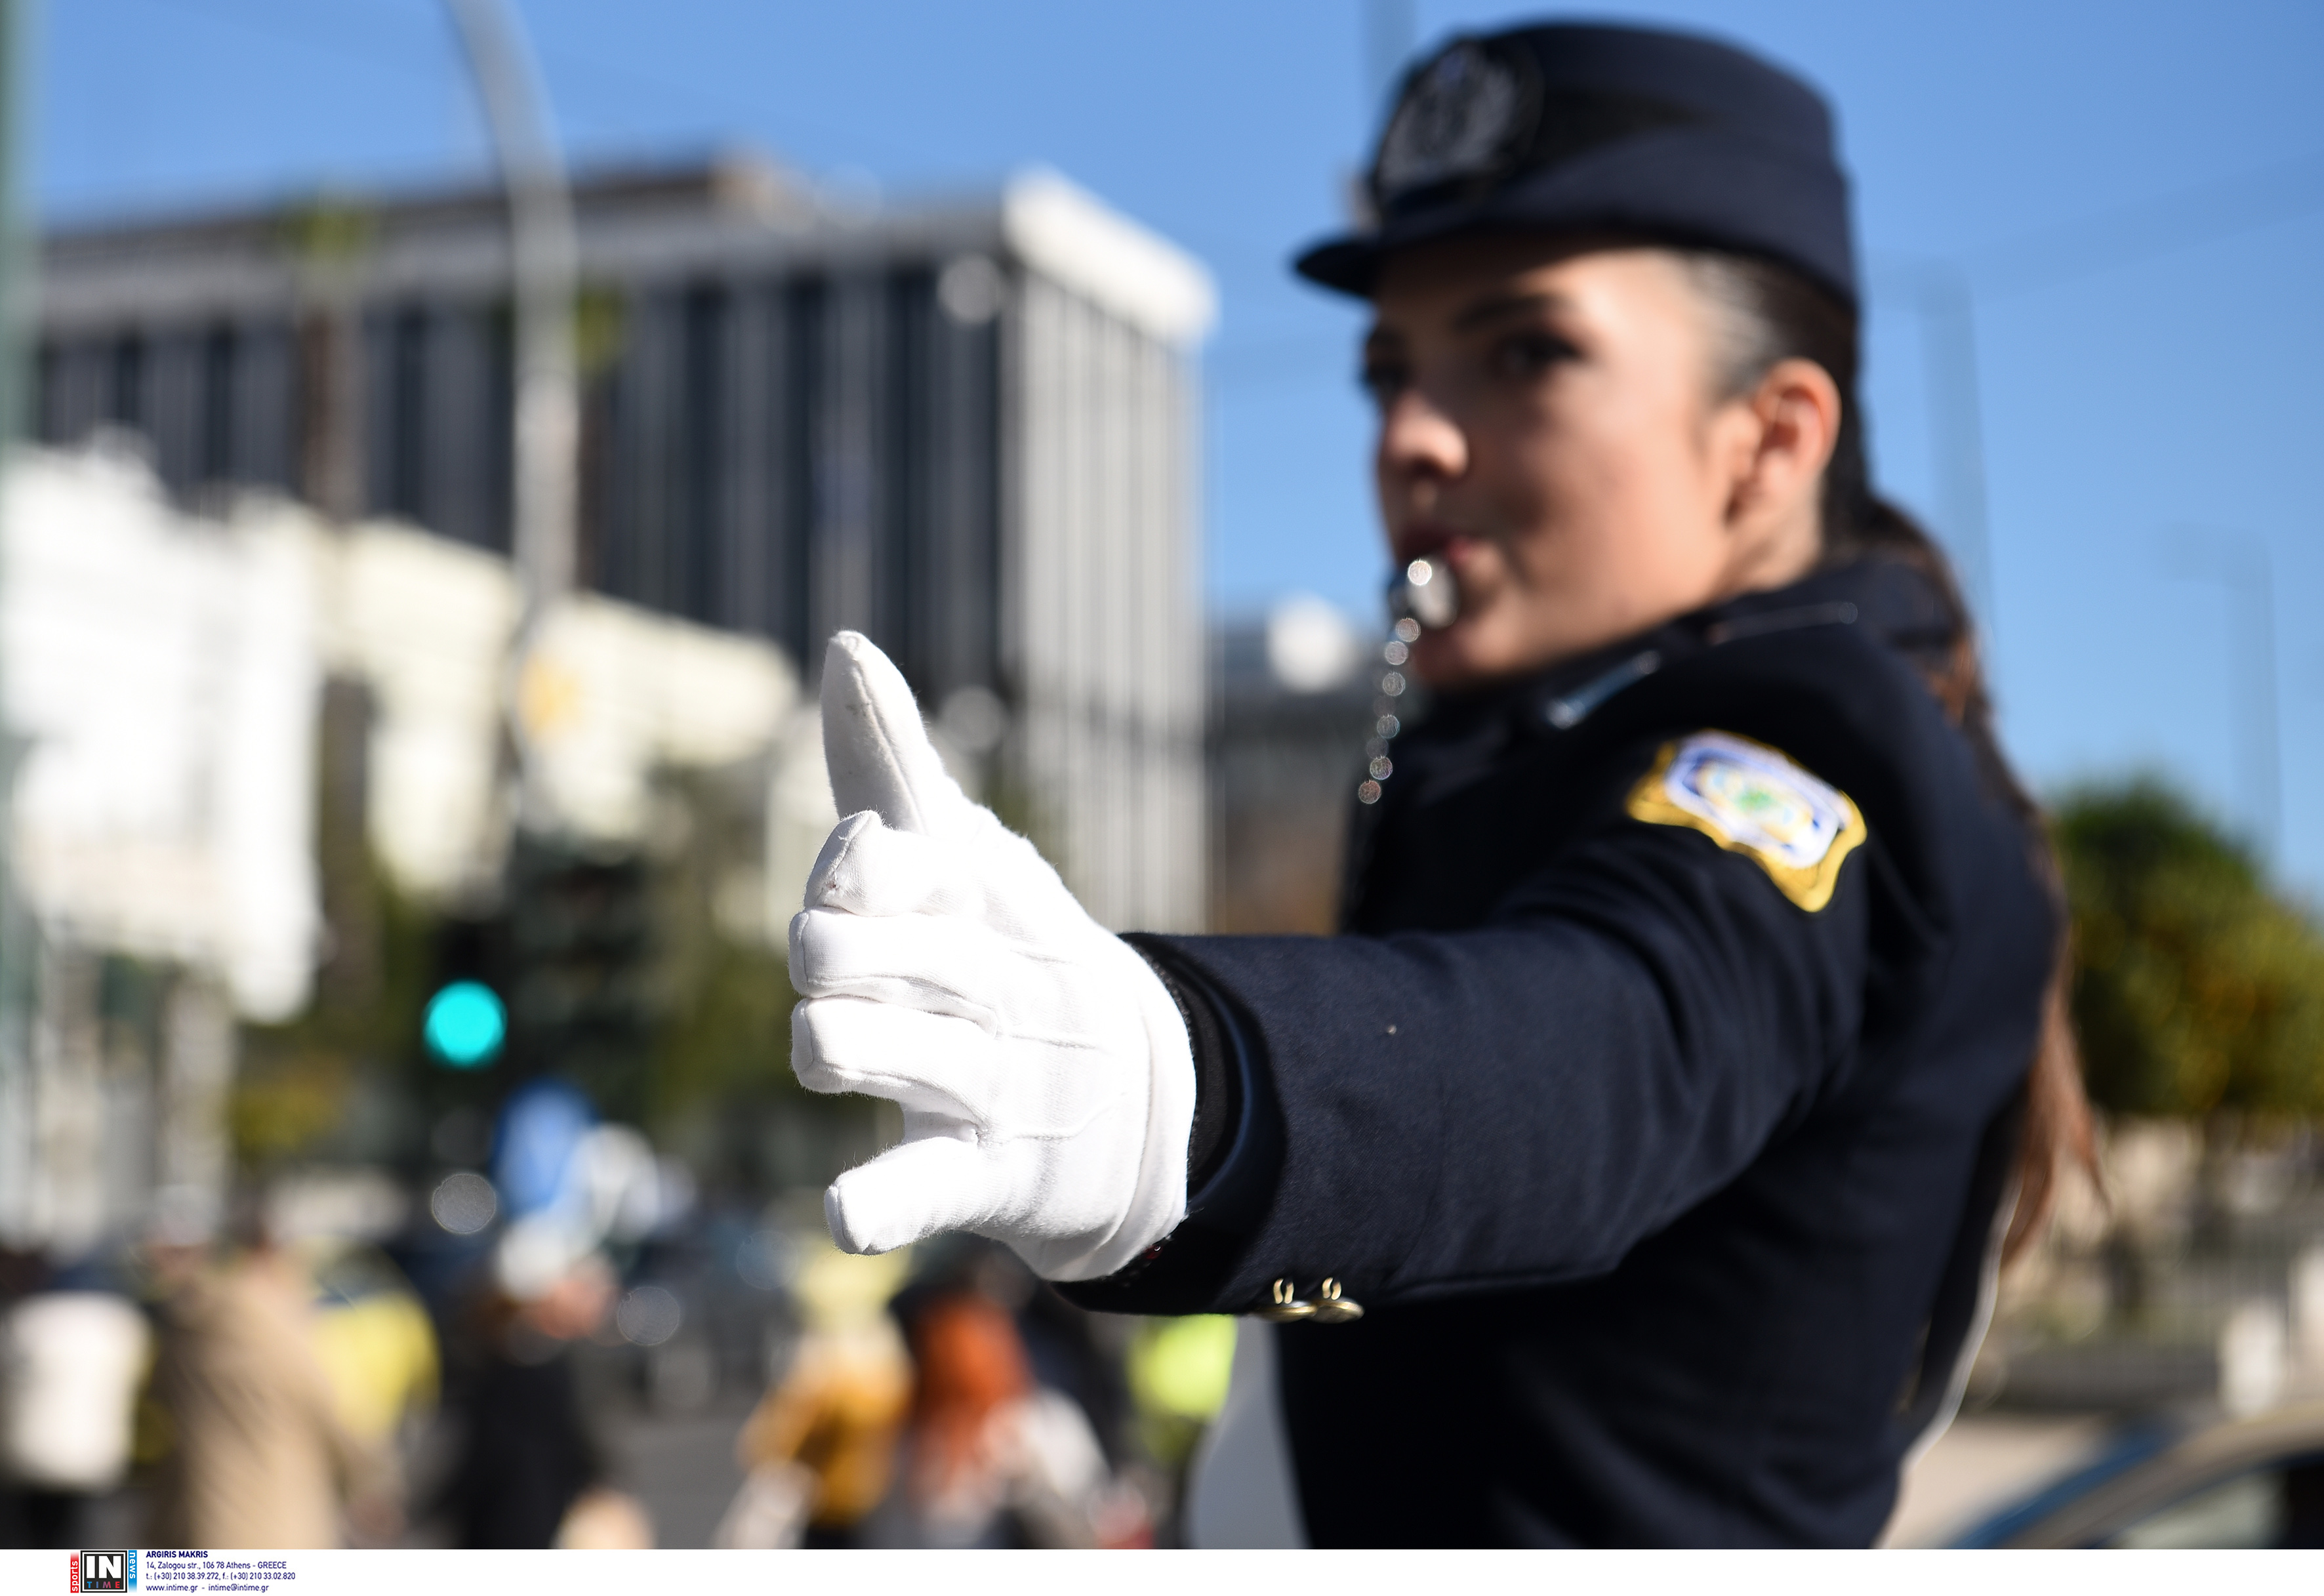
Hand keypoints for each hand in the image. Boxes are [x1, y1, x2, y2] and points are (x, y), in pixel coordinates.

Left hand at [787, 633, 1195, 1281]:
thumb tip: (845, 645)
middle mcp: (991, 981)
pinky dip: (883, 1202)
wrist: (1145, 1102)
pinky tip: (842, 1212)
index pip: (900, 857)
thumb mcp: (966, 857)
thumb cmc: (1011, 956)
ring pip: (882, 1054)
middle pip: (870, 955)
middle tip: (830, 970)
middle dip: (824, 955)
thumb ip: (891, 762)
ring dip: (833, 1045)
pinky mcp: (989, 1171)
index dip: (851, 862)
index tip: (849, 865)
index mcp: (982, 898)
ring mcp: (994, 1078)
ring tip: (829, 1045)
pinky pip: (926, 1183)